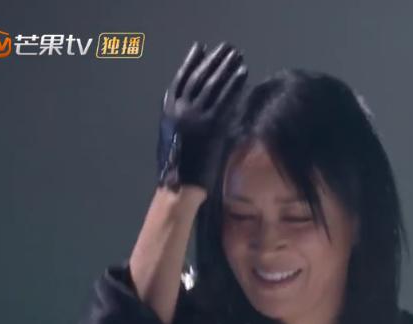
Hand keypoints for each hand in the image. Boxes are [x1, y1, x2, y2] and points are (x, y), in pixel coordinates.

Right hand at [157, 41, 247, 190]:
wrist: (180, 187)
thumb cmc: (178, 170)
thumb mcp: (173, 139)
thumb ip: (182, 121)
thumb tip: (192, 109)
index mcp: (168, 112)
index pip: (180, 79)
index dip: (190, 62)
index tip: (199, 48)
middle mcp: (180, 110)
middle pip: (199, 77)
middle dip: (213, 60)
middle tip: (226, 48)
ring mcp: (196, 117)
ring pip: (213, 85)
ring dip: (226, 68)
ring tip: (237, 55)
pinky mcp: (212, 126)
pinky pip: (226, 100)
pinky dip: (235, 85)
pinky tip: (243, 74)